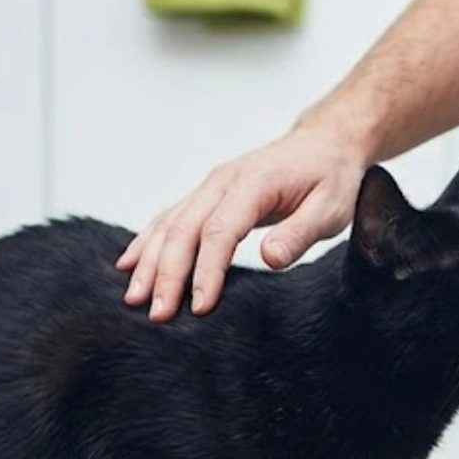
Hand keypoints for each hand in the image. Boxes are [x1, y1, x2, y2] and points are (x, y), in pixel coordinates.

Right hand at [118, 126, 367, 319]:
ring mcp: (210, 186)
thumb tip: (270, 258)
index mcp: (253, 183)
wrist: (324, 144)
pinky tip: (129, 266)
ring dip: (149, 262)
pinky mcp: (206, 195)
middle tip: (156, 314)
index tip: (198, 307)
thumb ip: (300, 233)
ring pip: (169, 224)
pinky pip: (169, 218)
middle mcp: (222, 181)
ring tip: (133, 299)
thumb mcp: (330, 208)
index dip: (206, 271)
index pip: (220, 231)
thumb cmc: (330, 178)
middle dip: (166, 274)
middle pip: (184, 230)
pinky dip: (147, 242)